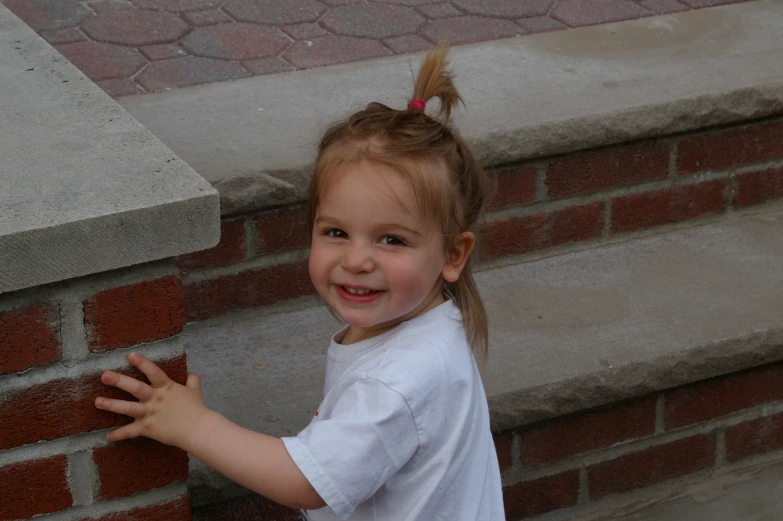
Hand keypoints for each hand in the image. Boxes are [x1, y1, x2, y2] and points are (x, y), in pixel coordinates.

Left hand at [95, 352, 211, 448]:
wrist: (198, 429)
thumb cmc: (197, 409)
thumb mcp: (195, 391)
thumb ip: (192, 380)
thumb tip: (191, 373)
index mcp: (167, 387)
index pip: (153, 372)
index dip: (142, 363)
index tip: (130, 355)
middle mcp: (156, 399)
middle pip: (136, 388)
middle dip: (119, 381)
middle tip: (104, 375)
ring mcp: (150, 413)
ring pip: (128, 408)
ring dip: (111, 405)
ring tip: (97, 401)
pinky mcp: (148, 428)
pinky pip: (131, 432)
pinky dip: (119, 435)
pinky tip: (108, 436)